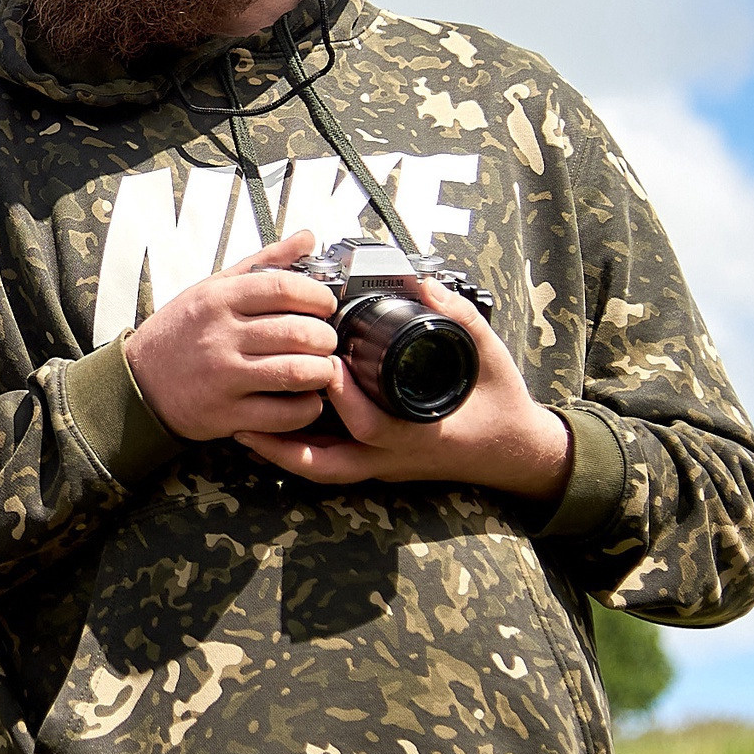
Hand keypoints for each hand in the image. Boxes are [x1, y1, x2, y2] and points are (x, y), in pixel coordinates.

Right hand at [124, 230, 341, 440]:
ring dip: (321, 372)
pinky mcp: (226, 414)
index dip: (318, 296)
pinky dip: (306, 408)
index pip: (285, 288)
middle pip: (298, 332)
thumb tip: (308, 237)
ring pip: (296, 372)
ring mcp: (223, 377)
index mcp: (218, 299)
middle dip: (326, 338)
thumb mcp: (213, 288)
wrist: (138, 383)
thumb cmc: (181, 332)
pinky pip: (283, 414)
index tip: (325, 306)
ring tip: (320, 369)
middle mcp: (220, 336)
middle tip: (325, 341)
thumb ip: (264, 263)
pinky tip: (304, 399)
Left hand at [233, 275, 573, 507]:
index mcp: (420, 434)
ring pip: (319, 470)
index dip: (344, 399)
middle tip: (249, 408)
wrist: (515, 451)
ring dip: (279, 452)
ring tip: (239, 425)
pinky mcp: (374, 466)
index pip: (372, 424)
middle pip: (329, 461)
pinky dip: (293, 454)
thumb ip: (459, 319)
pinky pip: (325, 466)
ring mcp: (381, 467)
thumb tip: (424, 283)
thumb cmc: (500, 403)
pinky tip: (264, 433)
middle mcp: (393, 457)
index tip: (322, 366)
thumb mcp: (489, 356)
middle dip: (286, 439)